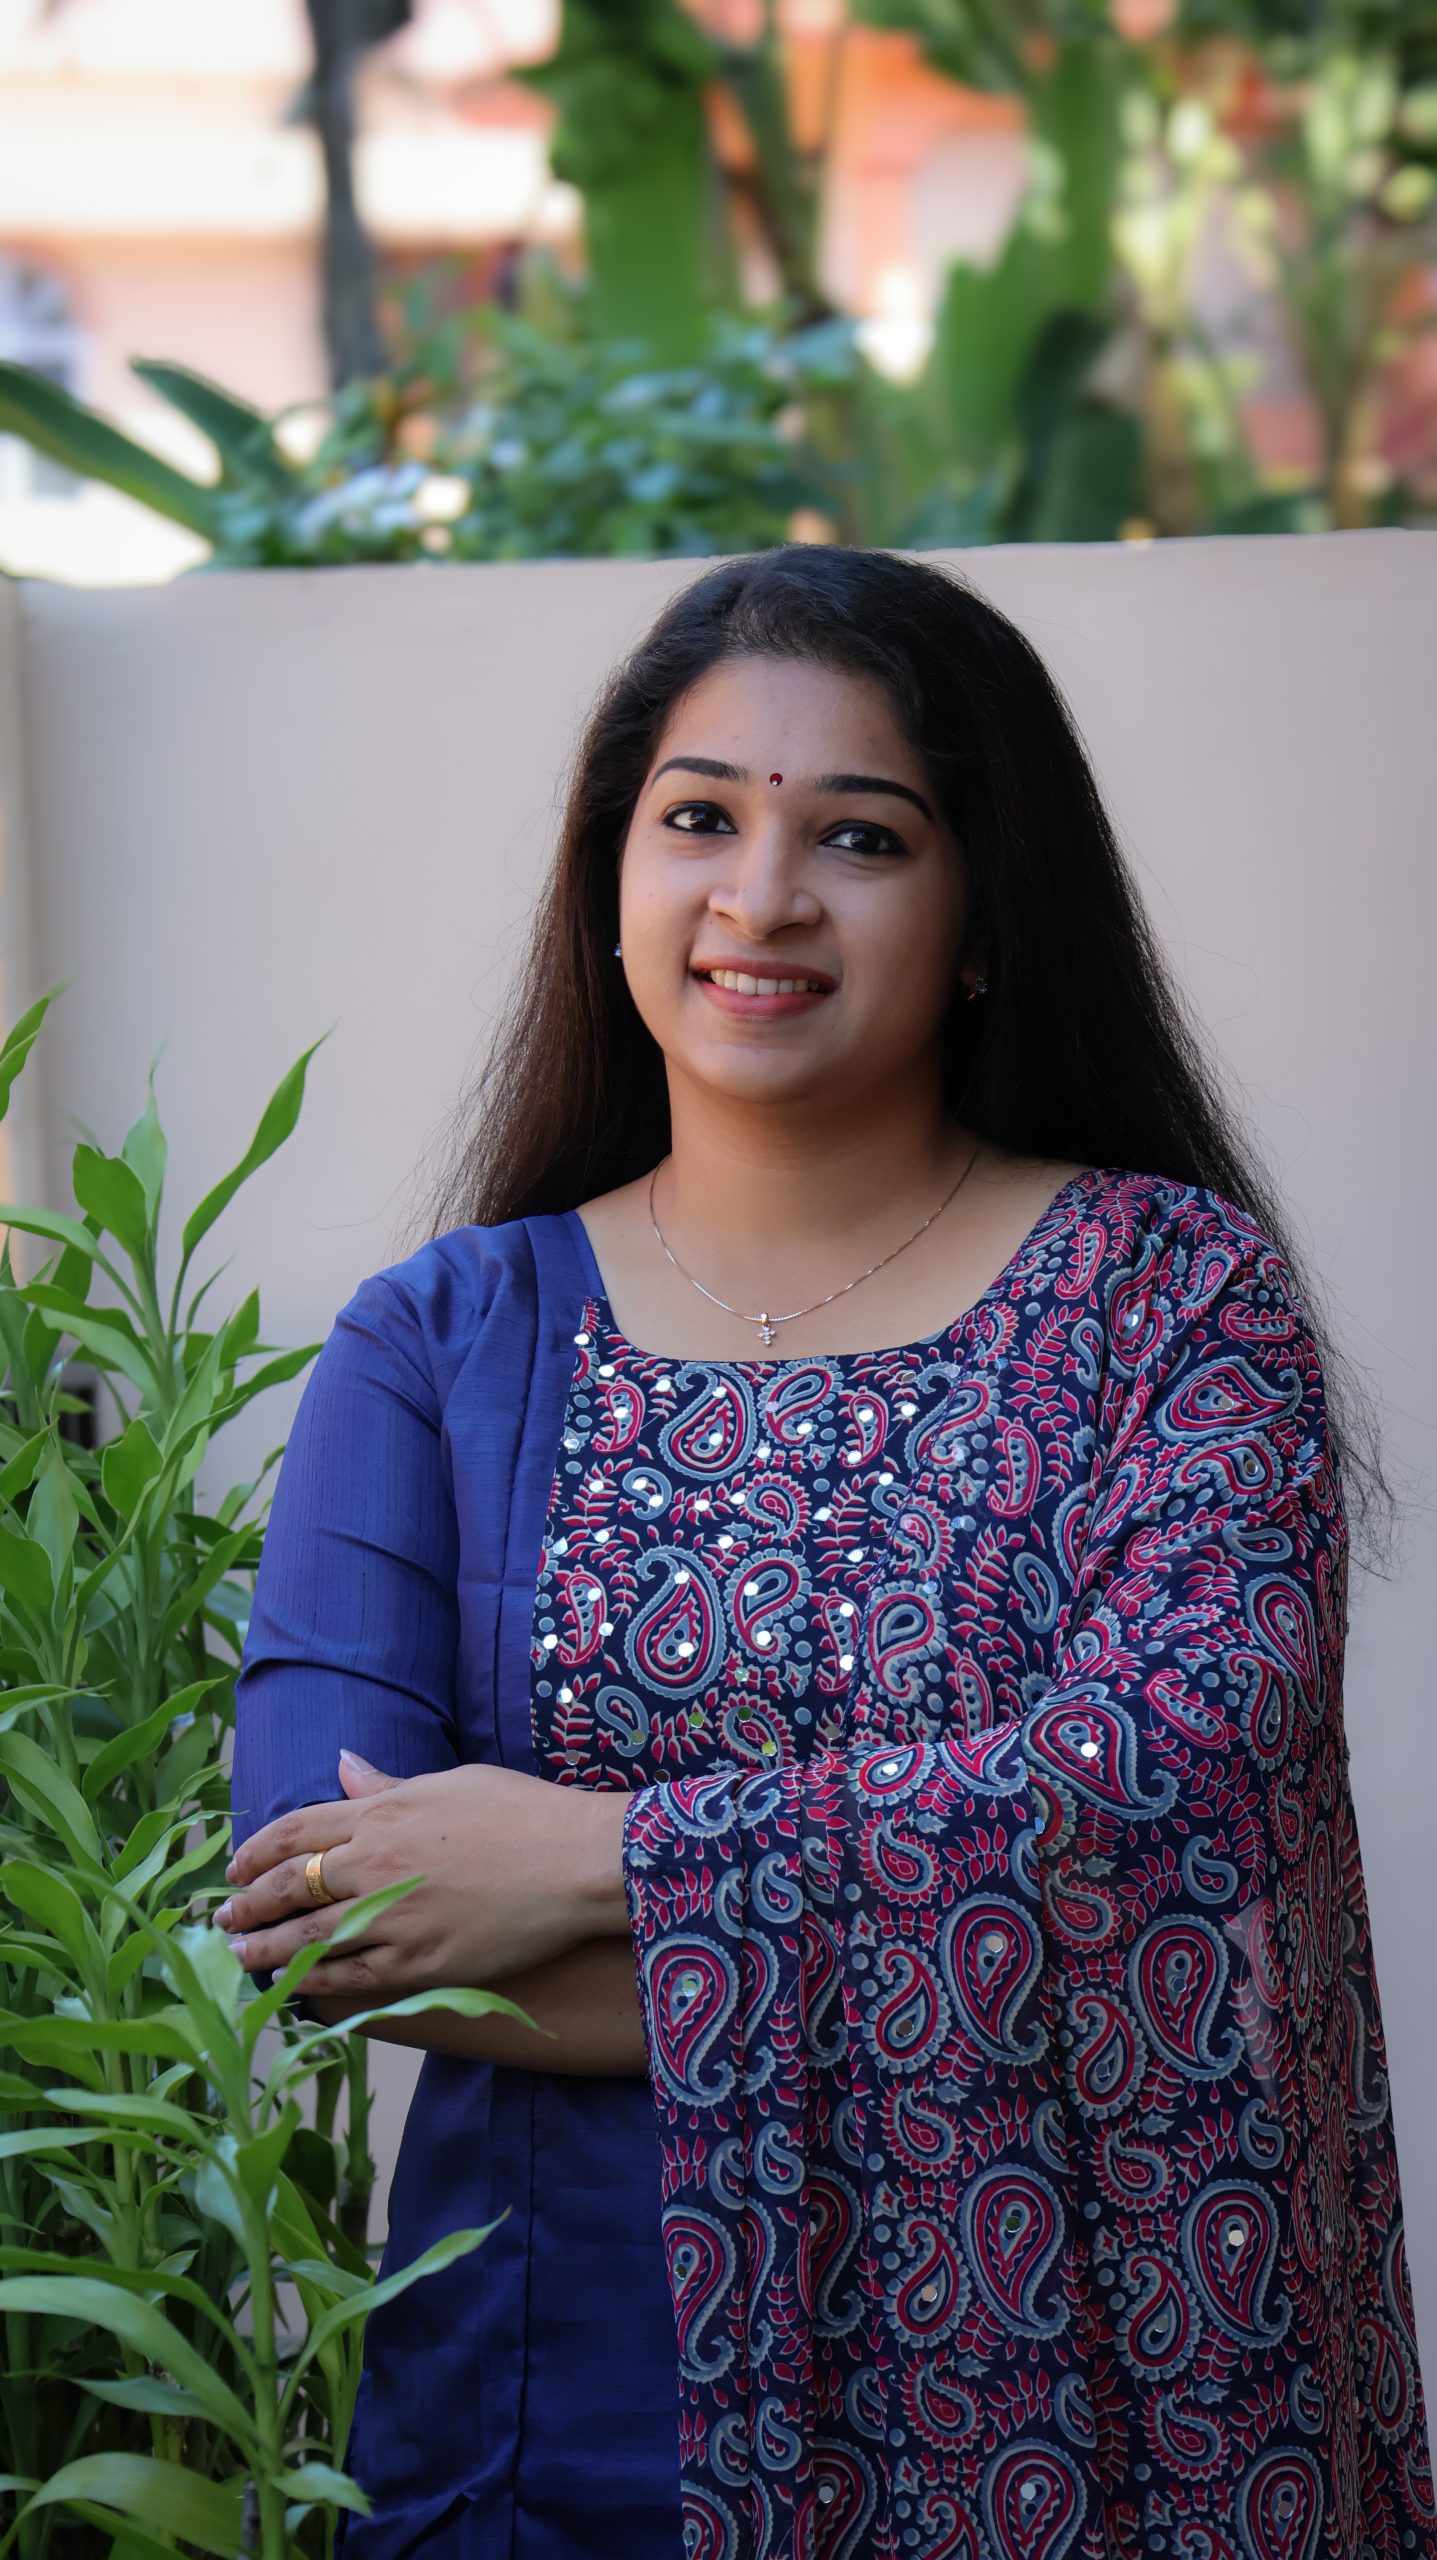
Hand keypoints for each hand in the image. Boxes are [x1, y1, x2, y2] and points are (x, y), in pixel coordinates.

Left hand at [215, 1750, 630, 2000]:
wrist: (578, 1862)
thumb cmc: (524, 1813)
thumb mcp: (452, 1783)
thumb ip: (389, 1787)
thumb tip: (344, 1767)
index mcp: (382, 1814)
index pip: (297, 1830)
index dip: (259, 1851)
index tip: (237, 1867)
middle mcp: (376, 1864)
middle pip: (291, 1886)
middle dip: (249, 1905)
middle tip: (222, 1920)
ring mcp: (394, 1918)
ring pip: (308, 1940)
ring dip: (266, 1950)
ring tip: (239, 1959)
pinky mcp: (420, 1964)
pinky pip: (351, 1979)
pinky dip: (316, 1984)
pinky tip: (295, 1989)